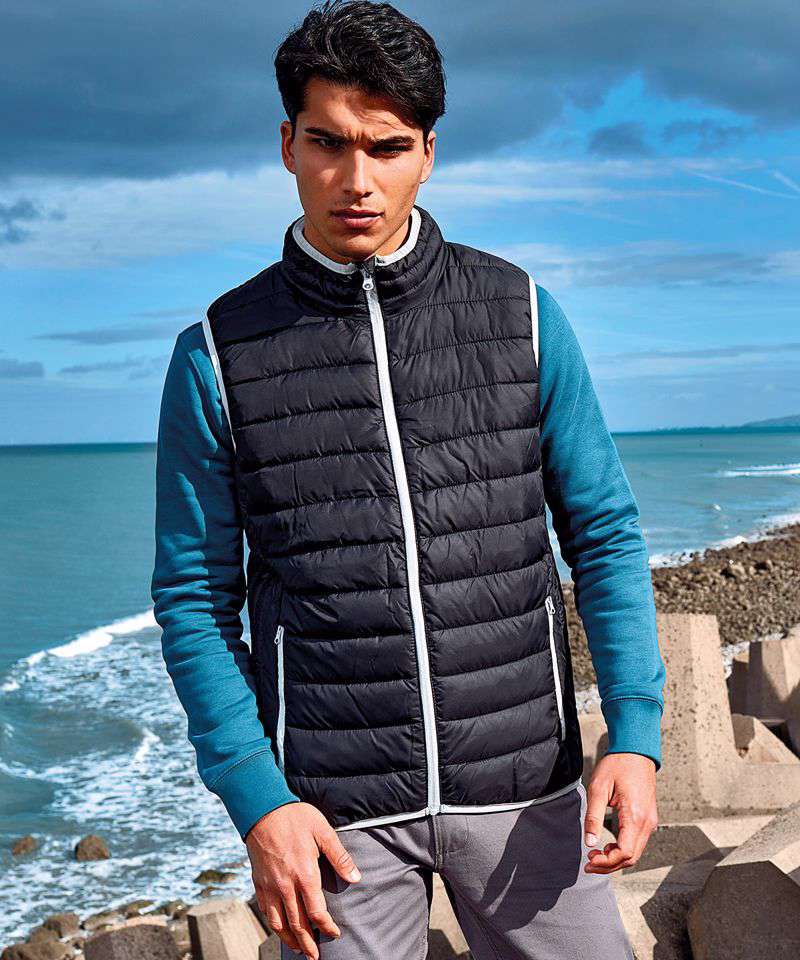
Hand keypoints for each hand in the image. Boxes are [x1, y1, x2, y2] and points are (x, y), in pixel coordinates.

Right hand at [246, 801, 361, 958]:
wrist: (262, 809)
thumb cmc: (295, 817)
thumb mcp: (323, 831)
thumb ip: (339, 857)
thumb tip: (356, 877)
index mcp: (305, 874)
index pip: (317, 912)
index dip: (326, 927)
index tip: (334, 933)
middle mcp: (286, 885)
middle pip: (297, 924)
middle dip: (308, 943)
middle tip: (315, 957)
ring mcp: (270, 885)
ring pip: (278, 922)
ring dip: (289, 939)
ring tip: (298, 949)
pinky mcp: (258, 881)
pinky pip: (265, 910)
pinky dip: (273, 924)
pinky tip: (278, 927)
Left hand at [582, 753, 657, 873]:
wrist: (636, 751)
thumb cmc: (617, 765)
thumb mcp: (599, 788)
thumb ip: (593, 817)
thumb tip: (589, 843)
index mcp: (635, 816)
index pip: (624, 853)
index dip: (606, 862)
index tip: (589, 859)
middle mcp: (647, 823)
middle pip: (631, 858)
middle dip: (609, 865)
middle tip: (589, 863)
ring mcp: (650, 821)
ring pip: (635, 852)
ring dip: (616, 859)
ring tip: (596, 855)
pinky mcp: (648, 818)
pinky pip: (637, 842)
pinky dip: (623, 850)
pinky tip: (608, 846)